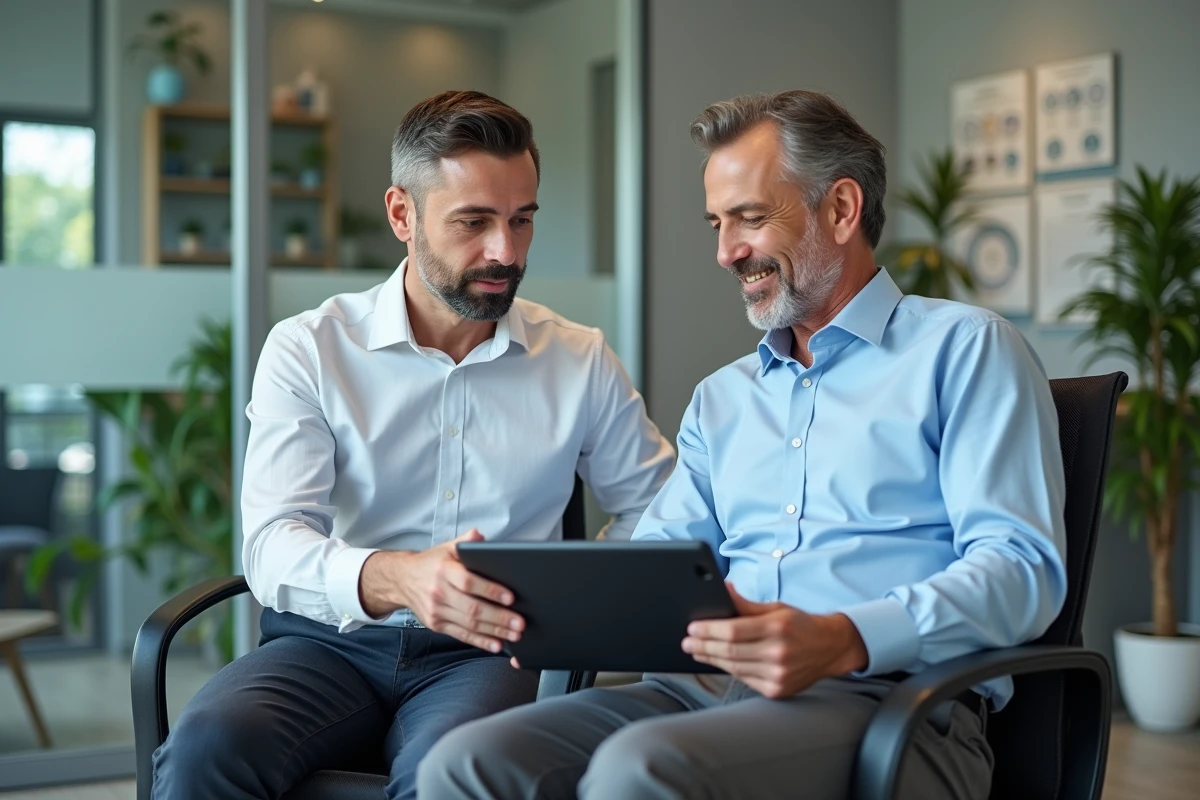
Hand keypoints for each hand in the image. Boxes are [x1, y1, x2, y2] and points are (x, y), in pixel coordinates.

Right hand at [359, 530, 523, 652]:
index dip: (490, 590)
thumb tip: (480, 536)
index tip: (510, 598)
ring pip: (469, 624)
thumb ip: (466, 541)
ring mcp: (437, 611)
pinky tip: (496, 644)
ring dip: (494, 632)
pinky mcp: (436, 625)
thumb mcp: (446, 547)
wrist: (402, 579)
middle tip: (519, 623)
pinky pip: (461, 635)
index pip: (469, 582)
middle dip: (499, 617)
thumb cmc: (430, 563)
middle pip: (472, 608)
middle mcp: (439, 592)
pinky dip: (480, 642)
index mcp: (444, 570)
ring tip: (515, 635)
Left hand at [682, 582, 867, 698]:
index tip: (692, 627)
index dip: (709, 630)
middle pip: (730, 651)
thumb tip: (722, 591)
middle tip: (687, 642)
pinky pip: (745, 680)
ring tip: (697, 651)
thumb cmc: (800, 625)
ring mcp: (779, 675)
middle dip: (703, 646)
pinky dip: (730, 670)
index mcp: (777, 628)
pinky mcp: (778, 690)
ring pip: (735, 668)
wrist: (830, 648)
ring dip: (712, 659)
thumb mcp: (776, 608)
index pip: (733, 631)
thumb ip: (746, 604)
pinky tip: (718, 662)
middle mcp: (779, 653)